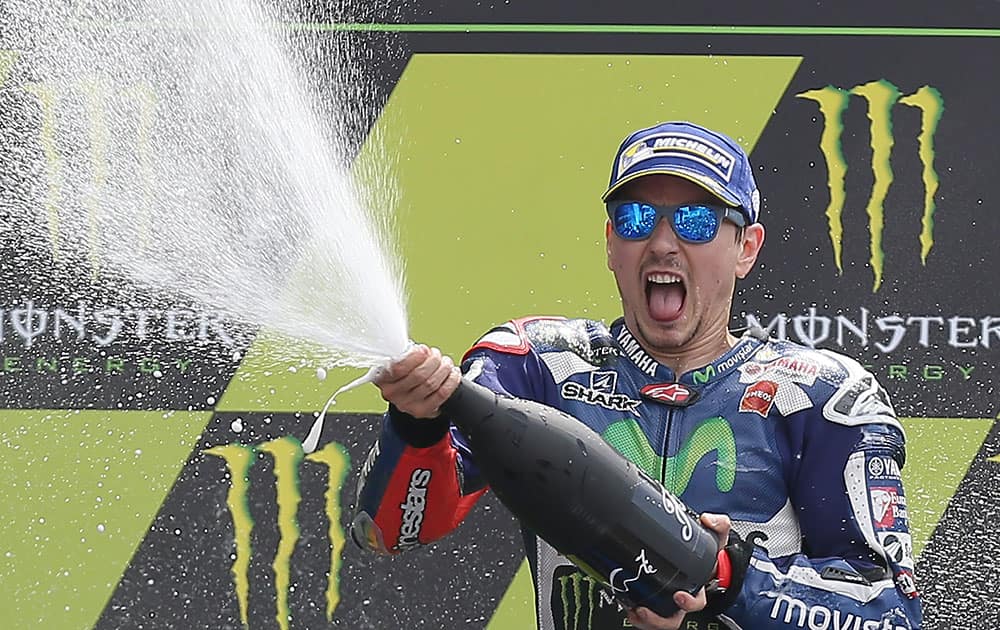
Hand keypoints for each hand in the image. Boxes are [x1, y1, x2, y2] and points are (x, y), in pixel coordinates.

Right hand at [374, 344, 460, 418]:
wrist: (407, 393)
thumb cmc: (404, 371)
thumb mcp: (397, 359)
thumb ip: (403, 353)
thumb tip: (421, 350)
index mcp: (382, 378)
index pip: (398, 368)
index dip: (415, 356)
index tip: (424, 350)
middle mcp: (392, 394)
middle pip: (419, 375)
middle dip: (433, 360)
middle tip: (437, 355)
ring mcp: (407, 405)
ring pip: (431, 383)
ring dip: (443, 369)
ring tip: (445, 362)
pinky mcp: (422, 411)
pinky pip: (441, 394)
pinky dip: (451, 381)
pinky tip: (453, 373)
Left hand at [625, 513, 732, 629]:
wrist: (701, 555)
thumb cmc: (707, 552)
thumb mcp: (717, 536)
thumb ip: (718, 524)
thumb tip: (708, 520)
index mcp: (697, 587)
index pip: (696, 602)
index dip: (689, 603)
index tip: (679, 596)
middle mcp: (682, 597)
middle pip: (672, 618)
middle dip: (658, 619)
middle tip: (644, 610)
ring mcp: (667, 599)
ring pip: (657, 619)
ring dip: (644, 619)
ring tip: (632, 610)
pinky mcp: (653, 596)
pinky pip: (645, 613)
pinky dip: (635, 613)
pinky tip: (626, 604)